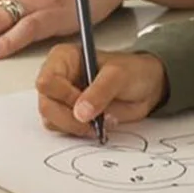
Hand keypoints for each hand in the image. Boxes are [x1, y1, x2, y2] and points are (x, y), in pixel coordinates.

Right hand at [36, 45, 168, 135]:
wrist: (147, 86)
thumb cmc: (133, 72)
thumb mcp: (118, 75)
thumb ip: (99, 92)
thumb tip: (81, 113)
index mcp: (62, 59)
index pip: (47, 82)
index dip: (64, 97)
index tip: (85, 104)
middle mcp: (57, 78)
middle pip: (45, 105)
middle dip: (68, 118)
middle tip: (92, 122)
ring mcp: (61, 98)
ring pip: (51, 120)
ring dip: (75, 127)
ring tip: (100, 122)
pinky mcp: (69, 115)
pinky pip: (63, 129)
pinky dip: (79, 132)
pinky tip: (97, 125)